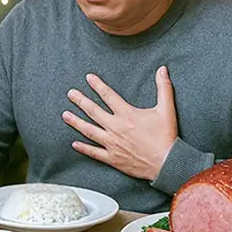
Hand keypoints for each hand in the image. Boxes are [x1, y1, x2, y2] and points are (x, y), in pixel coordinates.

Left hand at [63, 66, 177, 180]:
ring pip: (89, 131)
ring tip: (65, 115)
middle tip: (70, 94)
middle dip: (80, 101)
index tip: (88, 78)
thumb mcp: (166, 109)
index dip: (97, 85)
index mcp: (127, 115)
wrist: (166, 162)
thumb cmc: (166, 137)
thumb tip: (162, 69)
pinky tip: (74, 144)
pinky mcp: (113, 158)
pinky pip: (94, 152)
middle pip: (93, 111)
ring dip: (76, 122)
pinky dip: (84, 148)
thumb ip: (163, 88)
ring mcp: (112, 144)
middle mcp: (116, 128)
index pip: (108, 96)